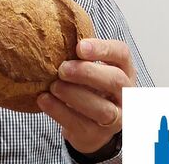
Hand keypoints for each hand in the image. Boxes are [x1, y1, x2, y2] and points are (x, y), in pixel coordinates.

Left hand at [36, 38, 135, 154]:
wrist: (90, 127)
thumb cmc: (88, 89)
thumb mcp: (90, 69)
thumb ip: (78, 56)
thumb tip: (50, 34)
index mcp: (124, 70)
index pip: (121, 54)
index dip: (102, 49)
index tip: (80, 47)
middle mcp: (125, 94)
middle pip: (115, 81)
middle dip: (88, 73)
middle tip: (62, 69)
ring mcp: (116, 118)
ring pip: (102, 108)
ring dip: (74, 95)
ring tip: (53, 86)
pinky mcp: (97, 135)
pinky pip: (80, 124)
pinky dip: (59, 111)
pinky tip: (44, 99)